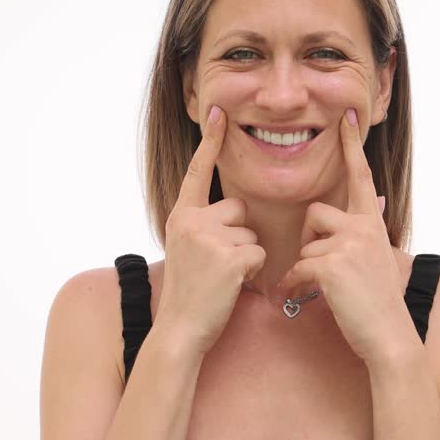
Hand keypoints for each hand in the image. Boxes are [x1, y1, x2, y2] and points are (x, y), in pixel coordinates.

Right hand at [156, 105, 265, 358]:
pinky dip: (253, 271)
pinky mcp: (229, 257)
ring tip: (223, 278)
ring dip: (247, 255)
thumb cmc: (191, 292)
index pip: (197, 171)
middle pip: (239, 208)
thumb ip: (203, 225)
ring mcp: (209, 238)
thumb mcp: (187, 248)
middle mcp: (191, 221)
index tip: (219, 111)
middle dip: (239, 234)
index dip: (210, 141)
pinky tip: (233, 285)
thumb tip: (236, 212)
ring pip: (252, 233)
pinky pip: (259, 253)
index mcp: (181, 215)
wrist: (180, 328)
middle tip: (220, 263)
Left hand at [278, 108, 411, 364]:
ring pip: (305, 246)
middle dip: (309, 240)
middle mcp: (363, 227)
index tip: (347, 115)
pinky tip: (298, 299)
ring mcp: (349, 244)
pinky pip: (297, 268)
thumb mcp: (374, 262)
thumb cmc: (377, 306)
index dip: (351, 146)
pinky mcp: (332, 264)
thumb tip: (339, 232)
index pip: (360, 177)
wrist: (389, 336)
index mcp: (372, 224)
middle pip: (315, 214)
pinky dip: (293, 286)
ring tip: (318, 290)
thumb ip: (358, 241)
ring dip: (303, 270)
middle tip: (322, 269)